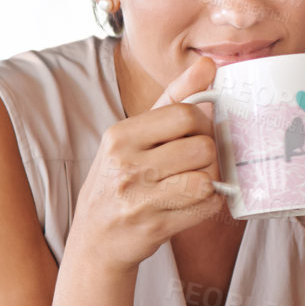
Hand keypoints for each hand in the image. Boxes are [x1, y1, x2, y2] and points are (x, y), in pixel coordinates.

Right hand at [71, 55, 225, 271]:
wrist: (95, 240)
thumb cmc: (119, 182)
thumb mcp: (133, 137)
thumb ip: (172, 99)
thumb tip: (208, 65)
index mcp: (119, 136)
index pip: (184, 113)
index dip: (202, 122)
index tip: (195, 134)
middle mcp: (125, 166)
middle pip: (201, 147)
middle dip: (207, 155)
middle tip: (194, 163)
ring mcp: (139, 199)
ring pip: (206, 178)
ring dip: (209, 181)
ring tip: (191, 183)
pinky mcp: (155, 226)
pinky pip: (206, 206)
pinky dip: (208, 204)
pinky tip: (191, 203)